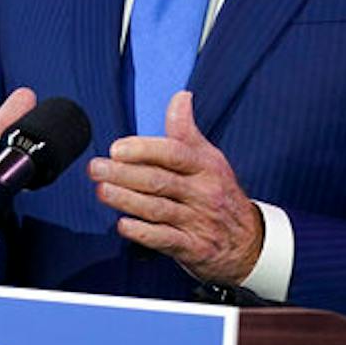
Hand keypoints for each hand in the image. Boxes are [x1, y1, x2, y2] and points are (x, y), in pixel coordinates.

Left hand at [87, 91, 262, 283]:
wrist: (249, 242)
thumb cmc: (220, 193)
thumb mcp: (210, 159)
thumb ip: (187, 131)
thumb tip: (180, 96)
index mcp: (206, 167)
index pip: (174, 153)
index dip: (144, 150)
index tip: (117, 148)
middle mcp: (203, 193)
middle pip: (159, 181)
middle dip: (124, 174)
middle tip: (96, 168)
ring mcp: (198, 221)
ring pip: (157, 208)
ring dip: (126, 200)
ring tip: (102, 190)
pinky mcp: (192, 248)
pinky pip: (165, 239)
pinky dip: (143, 233)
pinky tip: (122, 225)